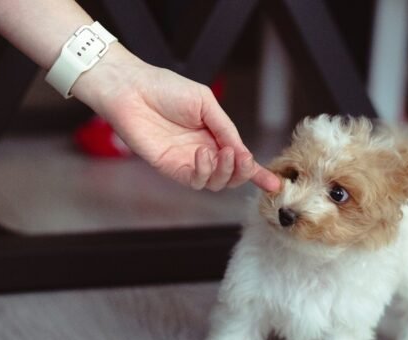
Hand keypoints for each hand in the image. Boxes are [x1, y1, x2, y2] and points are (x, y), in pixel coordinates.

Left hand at [72, 44, 279, 191]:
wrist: (133, 90)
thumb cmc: (165, 88)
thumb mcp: (206, 102)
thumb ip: (225, 128)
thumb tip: (243, 152)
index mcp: (214, 135)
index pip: (238, 158)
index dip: (257, 172)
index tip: (274, 183)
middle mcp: (202, 151)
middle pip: (230, 176)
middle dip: (243, 171)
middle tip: (242, 157)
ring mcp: (187, 161)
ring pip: (215, 183)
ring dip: (225, 171)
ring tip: (223, 152)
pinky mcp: (170, 168)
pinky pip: (194, 180)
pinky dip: (205, 171)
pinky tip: (203, 153)